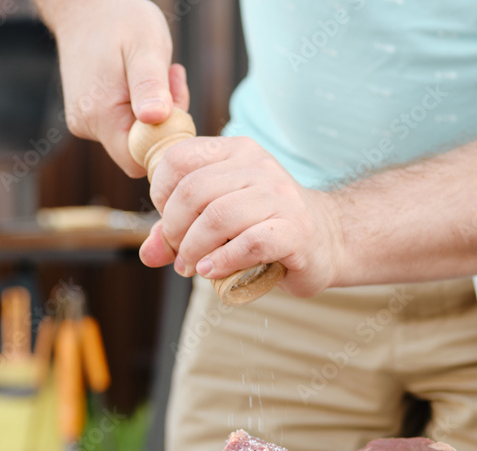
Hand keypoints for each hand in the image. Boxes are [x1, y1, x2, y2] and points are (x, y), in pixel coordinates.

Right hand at [40, 0, 189, 176]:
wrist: (86, 6)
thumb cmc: (119, 19)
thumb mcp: (145, 47)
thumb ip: (150, 85)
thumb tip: (156, 118)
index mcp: (100, 116)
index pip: (138, 160)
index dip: (165, 142)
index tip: (174, 103)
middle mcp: (88, 126)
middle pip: (139, 149)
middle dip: (164, 122)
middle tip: (171, 79)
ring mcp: (86, 122)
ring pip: (135, 137)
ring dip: (156, 111)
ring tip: (158, 72)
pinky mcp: (90, 116)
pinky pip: (126, 124)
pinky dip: (142, 106)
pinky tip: (144, 78)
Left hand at [138, 136, 345, 296]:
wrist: (327, 239)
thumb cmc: (264, 227)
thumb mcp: (218, 220)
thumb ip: (179, 231)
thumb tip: (148, 253)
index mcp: (235, 152)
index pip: (179, 158)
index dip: (161, 193)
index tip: (168, 221)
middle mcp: (258, 167)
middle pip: (193, 191)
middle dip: (174, 229)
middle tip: (179, 253)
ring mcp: (280, 196)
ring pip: (217, 217)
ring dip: (195, 249)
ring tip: (193, 267)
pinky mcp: (295, 230)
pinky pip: (249, 243)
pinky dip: (223, 261)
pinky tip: (213, 271)